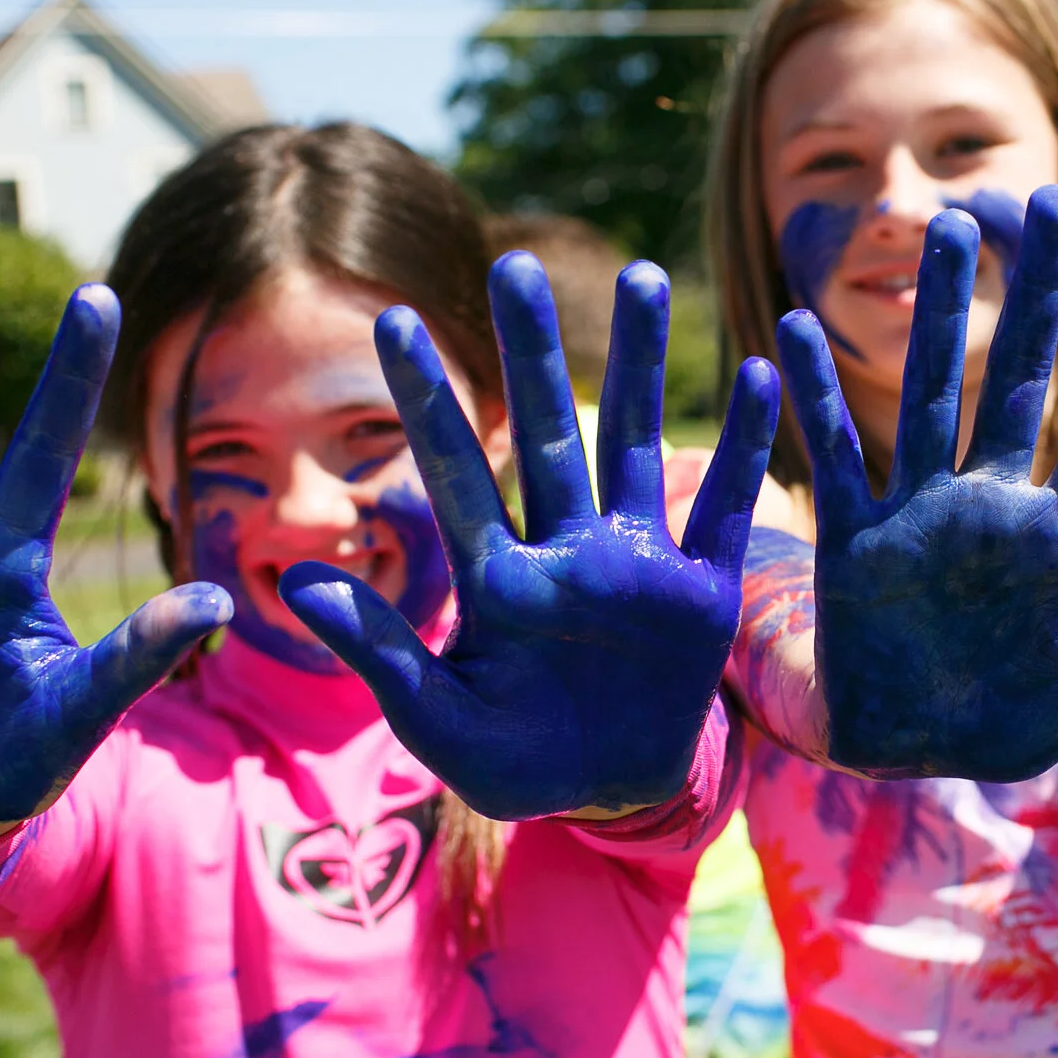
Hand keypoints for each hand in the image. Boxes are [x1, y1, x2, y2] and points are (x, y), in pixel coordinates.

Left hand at [282, 253, 778, 817]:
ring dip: (640, 365)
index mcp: (498, 578)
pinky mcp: (702, 593)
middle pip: (551, 433)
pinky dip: (744, 449)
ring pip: (637, 445)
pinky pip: (727, 510)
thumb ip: (381, 651)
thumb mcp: (437, 720)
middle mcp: (567, 550)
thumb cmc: (512, 762)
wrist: (608, 794)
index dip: (425, 399)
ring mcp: (637, 563)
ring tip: (643, 275)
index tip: (391, 320)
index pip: (455, 472)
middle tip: (514, 264)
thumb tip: (299, 580)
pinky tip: (759, 375)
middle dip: (533, 351)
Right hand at [779, 186, 1057, 782]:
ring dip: (939, 314)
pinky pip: (836, 457)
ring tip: (948, 230)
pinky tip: (794, 330)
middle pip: (1017, 378)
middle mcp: (992, 504)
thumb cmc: (1015, 720)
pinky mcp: (854, 540)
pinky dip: (815, 399)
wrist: (914, 759)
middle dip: (1036, 292)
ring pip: (929, 393)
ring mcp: (920, 514)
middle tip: (1054, 199)